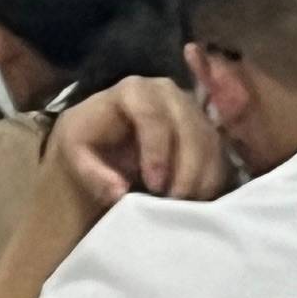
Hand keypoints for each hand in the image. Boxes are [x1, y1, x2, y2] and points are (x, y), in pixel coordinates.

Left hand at [47, 75, 231, 214]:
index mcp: (133, 91)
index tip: (155, 185)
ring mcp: (191, 108)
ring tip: (184, 207)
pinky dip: (212, 180)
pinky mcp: (206, 129)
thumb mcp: (76, 153)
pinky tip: (197, 201)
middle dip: (185, 169)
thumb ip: (92, 172)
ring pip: (209, 142)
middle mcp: (168, 92)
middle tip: (174, 202)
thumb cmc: (90, 140)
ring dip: (201, 178)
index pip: (152, 114)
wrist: (106, 136)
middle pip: (189, 127)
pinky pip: (220, 155)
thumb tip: (120, 192)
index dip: (157, 150)